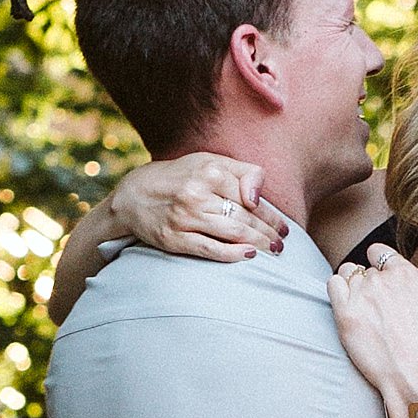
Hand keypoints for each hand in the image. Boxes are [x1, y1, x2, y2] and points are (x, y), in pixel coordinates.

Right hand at [111, 154, 287, 262]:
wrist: (133, 195)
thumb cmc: (179, 177)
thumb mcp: (207, 161)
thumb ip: (240, 172)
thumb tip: (259, 197)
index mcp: (209, 170)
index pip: (251, 197)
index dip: (271, 215)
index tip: (283, 227)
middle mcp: (197, 193)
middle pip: (245, 217)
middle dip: (269, 232)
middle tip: (282, 243)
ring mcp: (185, 217)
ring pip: (232, 233)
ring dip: (258, 244)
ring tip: (273, 251)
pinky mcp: (175, 238)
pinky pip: (210, 248)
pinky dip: (232, 254)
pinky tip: (249, 256)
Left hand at [329, 242, 417, 407]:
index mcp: (404, 274)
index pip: (380, 253)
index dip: (380, 262)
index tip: (382, 276)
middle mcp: (381, 280)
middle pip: (366, 269)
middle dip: (372, 283)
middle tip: (380, 308)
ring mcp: (361, 296)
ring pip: (348, 274)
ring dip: (353, 284)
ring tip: (363, 306)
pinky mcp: (345, 315)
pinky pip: (333, 285)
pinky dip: (338, 290)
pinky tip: (348, 305)